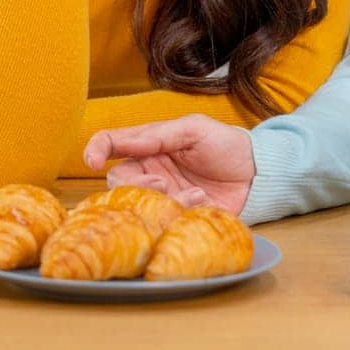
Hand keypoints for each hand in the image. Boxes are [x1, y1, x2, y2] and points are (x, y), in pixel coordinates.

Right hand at [83, 114, 255, 214]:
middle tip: (162, 184)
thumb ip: (159, 134)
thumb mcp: (195, 129)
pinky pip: (161, 220)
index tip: (93, 160)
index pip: (111, 144)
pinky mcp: (175, 216)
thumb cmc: (227, 146)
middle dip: (136, 184)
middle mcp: (150, 170)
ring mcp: (161, 195)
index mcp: (150, 145)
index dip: (96, 150)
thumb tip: (125, 141)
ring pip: (138, 203)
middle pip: (118, 180)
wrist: (257, 175)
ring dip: (163, 199)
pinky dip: (180, 211)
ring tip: (194, 194)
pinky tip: (201, 201)